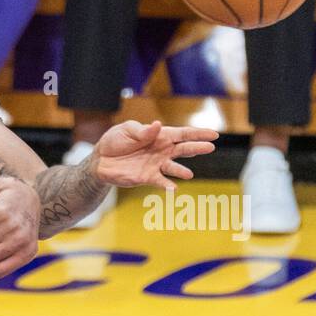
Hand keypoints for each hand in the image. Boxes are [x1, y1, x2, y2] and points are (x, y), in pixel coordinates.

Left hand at [93, 120, 216, 189]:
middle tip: (211, 147)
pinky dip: (168, 186)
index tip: (214, 134)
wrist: (101, 160)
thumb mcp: (126, 130)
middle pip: (183, 149)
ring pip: (174, 167)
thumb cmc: (116, 141)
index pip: (182, 134)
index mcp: (159, 136)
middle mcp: (162, 150)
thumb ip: (143, 131)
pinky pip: (161, 182)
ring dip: (181, 170)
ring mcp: (156, 165)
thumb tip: (157, 126)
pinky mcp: (148, 177)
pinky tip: (173, 189)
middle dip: (197, 147)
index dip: (197, 134)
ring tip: (188, 174)